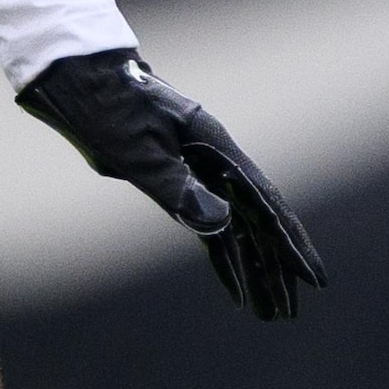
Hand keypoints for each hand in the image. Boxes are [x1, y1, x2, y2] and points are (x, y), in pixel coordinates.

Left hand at [17, 49, 324, 321]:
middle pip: (257, 222)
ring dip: (251, 269)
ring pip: (236, 228)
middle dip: (276, 269)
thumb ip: (175, 186)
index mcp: (215, 148)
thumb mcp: (134, 150)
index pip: (264, 205)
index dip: (290, 244)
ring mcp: (198, 169)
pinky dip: (222, 256)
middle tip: (290, 313)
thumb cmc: (105, 106)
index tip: (313, 277)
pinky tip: (231, 285)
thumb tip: (220, 223)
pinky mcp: (177, 179)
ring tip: (267, 312)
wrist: (76, 75)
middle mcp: (215, 160)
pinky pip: (209, 224)